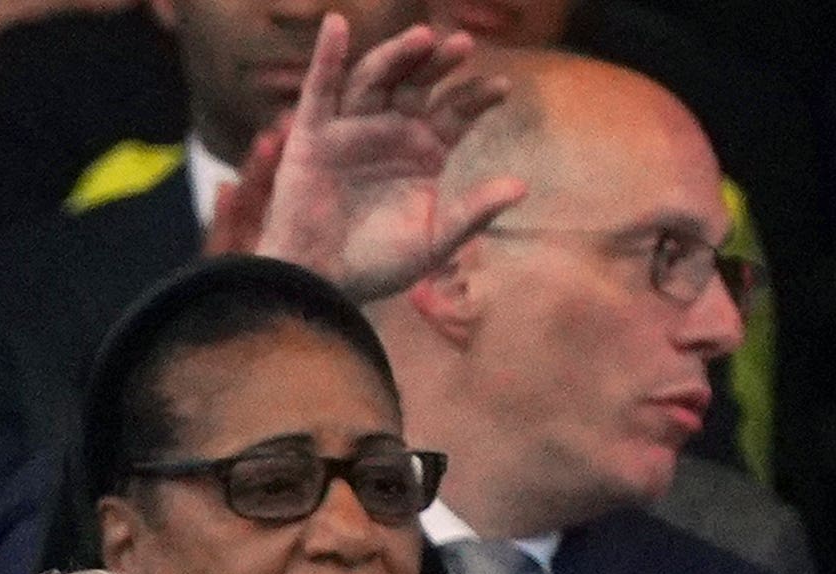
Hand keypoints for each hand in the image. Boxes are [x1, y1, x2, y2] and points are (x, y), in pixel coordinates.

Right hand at [243, 17, 526, 301]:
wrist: (320, 284)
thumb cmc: (376, 267)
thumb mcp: (433, 241)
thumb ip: (473, 212)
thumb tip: (522, 187)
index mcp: (422, 152)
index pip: (456, 110)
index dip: (476, 96)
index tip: (500, 88)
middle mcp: (389, 132)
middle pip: (417, 83)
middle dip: (439, 63)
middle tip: (462, 45)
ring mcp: (350, 130)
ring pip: (375, 78)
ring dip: (396, 54)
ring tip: (423, 38)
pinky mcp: (312, 136)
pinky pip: (319, 89)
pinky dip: (326, 56)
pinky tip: (337, 25)